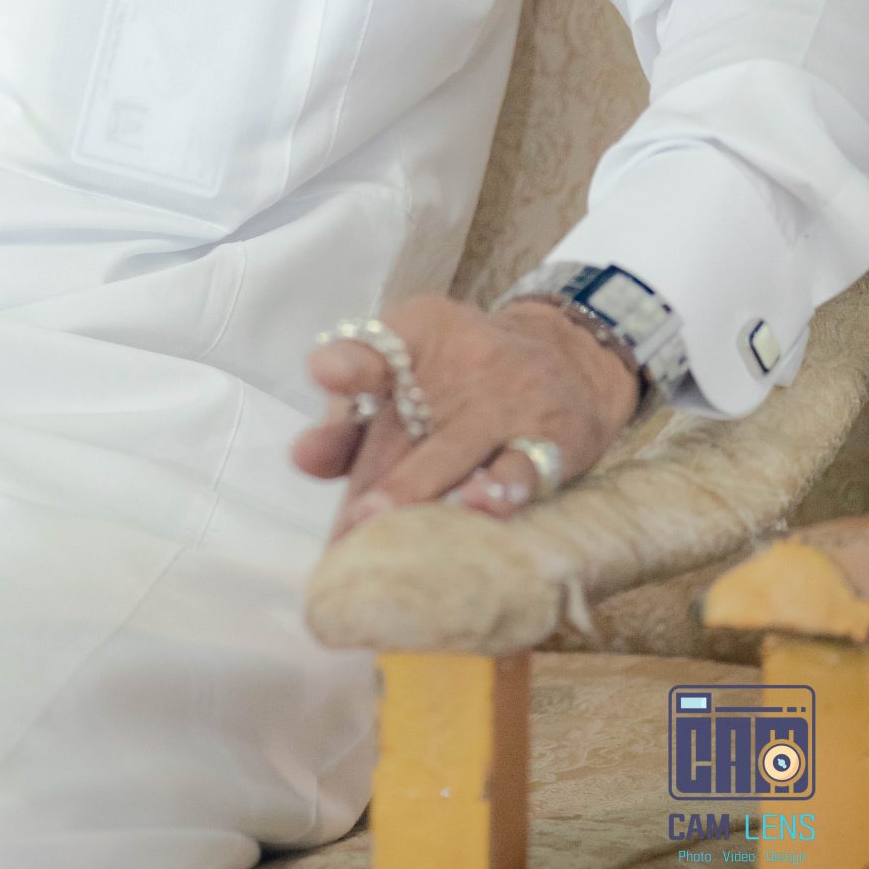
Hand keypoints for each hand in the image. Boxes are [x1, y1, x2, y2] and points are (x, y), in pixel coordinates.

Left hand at [291, 291, 640, 538]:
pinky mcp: (547, 439)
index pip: (375, 345)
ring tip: (380, 520)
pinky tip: (478, 508)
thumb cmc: (456, 379)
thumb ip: (350, 421)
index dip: (349, 363)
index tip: (326, 371)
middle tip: (343, 525)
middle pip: (400, 426)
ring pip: (453, 450)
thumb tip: (305, 458)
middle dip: (371, 477)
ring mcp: (501, 403)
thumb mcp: (401, 378)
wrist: (563, 358)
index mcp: (408, 343)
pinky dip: (501, 489)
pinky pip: (522, 466)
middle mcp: (455, 367)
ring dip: (415, 487)